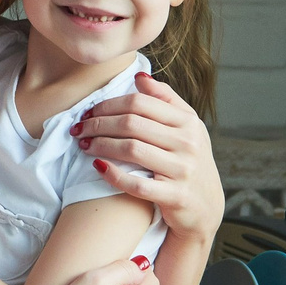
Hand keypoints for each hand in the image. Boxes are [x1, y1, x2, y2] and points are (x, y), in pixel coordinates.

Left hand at [73, 74, 225, 244]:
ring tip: (84, 145)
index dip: (108, 105)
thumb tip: (139, 76)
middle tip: (79, 129)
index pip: (140, 103)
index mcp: (188, 121)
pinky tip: (98, 167)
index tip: (89, 111)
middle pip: (132, 123)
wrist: (206, 207)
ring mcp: (183, 170)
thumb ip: (166, 100)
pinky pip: (137, 183)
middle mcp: (188, 142)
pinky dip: (113, 174)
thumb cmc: (190, 161)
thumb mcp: (188, 127)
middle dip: (98, 124)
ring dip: (100, 145)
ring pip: (131, 149)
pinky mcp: (175, 196)